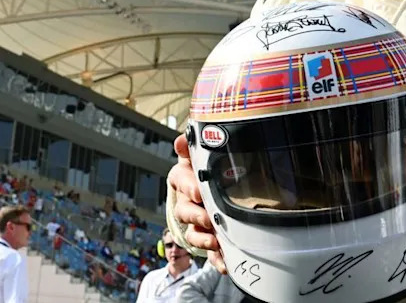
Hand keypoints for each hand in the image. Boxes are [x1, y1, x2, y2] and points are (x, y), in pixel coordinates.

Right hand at [167, 133, 226, 272]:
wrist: (216, 185)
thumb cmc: (205, 168)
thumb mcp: (200, 154)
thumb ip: (193, 147)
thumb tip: (181, 139)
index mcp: (183, 178)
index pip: (180, 181)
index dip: (188, 187)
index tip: (198, 192)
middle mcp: (186, 202)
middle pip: (184, 211)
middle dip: (196, 216)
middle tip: (209, 219)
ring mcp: (196, 222)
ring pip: (193, 234)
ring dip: (203, 240)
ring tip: (215, 242)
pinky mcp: (207, 238)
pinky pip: (209, 251)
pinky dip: (216, 259)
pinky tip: (225, 264)